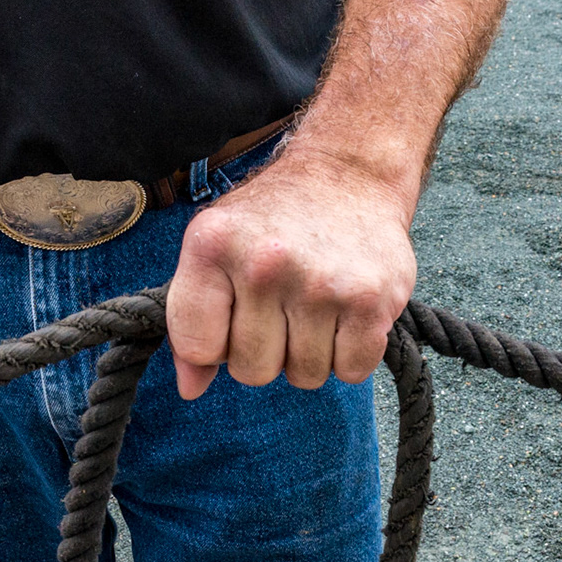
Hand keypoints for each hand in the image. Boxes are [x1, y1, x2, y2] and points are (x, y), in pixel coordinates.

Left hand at [166, 147, 417, 398]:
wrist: (349, 172)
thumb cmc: (276, 219)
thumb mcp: (216, 248)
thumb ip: (193, 317)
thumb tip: (190, 389)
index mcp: (213, 245)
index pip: (197, 346)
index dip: (216, 345)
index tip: (234, 316)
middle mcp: (265, 263)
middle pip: (251, 371)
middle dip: (267, 351)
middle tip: (283, 307)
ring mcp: (321, 284)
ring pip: (304, 375)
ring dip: (311, 353)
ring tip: (316, 306)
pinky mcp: (372, 301)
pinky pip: (351, 371)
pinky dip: (351, 355)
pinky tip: (347, 314)